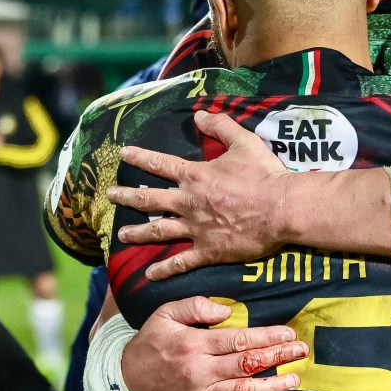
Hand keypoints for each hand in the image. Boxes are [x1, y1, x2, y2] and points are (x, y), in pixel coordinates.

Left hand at [108, 110, 290, 277]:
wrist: (281, 208)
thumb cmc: (264, 174)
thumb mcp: (243, 142)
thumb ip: (220, 126)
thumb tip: (198, 114)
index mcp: (195, 176)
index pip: (160, 164)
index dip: (140, 157)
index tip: (122, 154)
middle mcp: (188, 202)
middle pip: (149, 199)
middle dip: (126, 196)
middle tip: (109, 195)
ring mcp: (196, 228)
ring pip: (158, 231)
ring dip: (137, 233)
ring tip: (121, 236)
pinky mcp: (208, 250)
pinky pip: (181, 262)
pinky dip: (164, 269)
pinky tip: (150, 275)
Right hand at [122, 295, 307, 390]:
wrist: (125, 378)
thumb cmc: (151, 341)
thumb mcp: (166, 313)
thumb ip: (195, 305)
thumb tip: (226, 309)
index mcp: (195, 344)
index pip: (238, 340)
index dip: (266, 337)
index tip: (288, 333)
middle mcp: (200, 372)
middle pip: (246, 364)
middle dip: (277, 357)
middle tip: (301, 351)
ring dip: (271, 388)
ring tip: (294, 380)